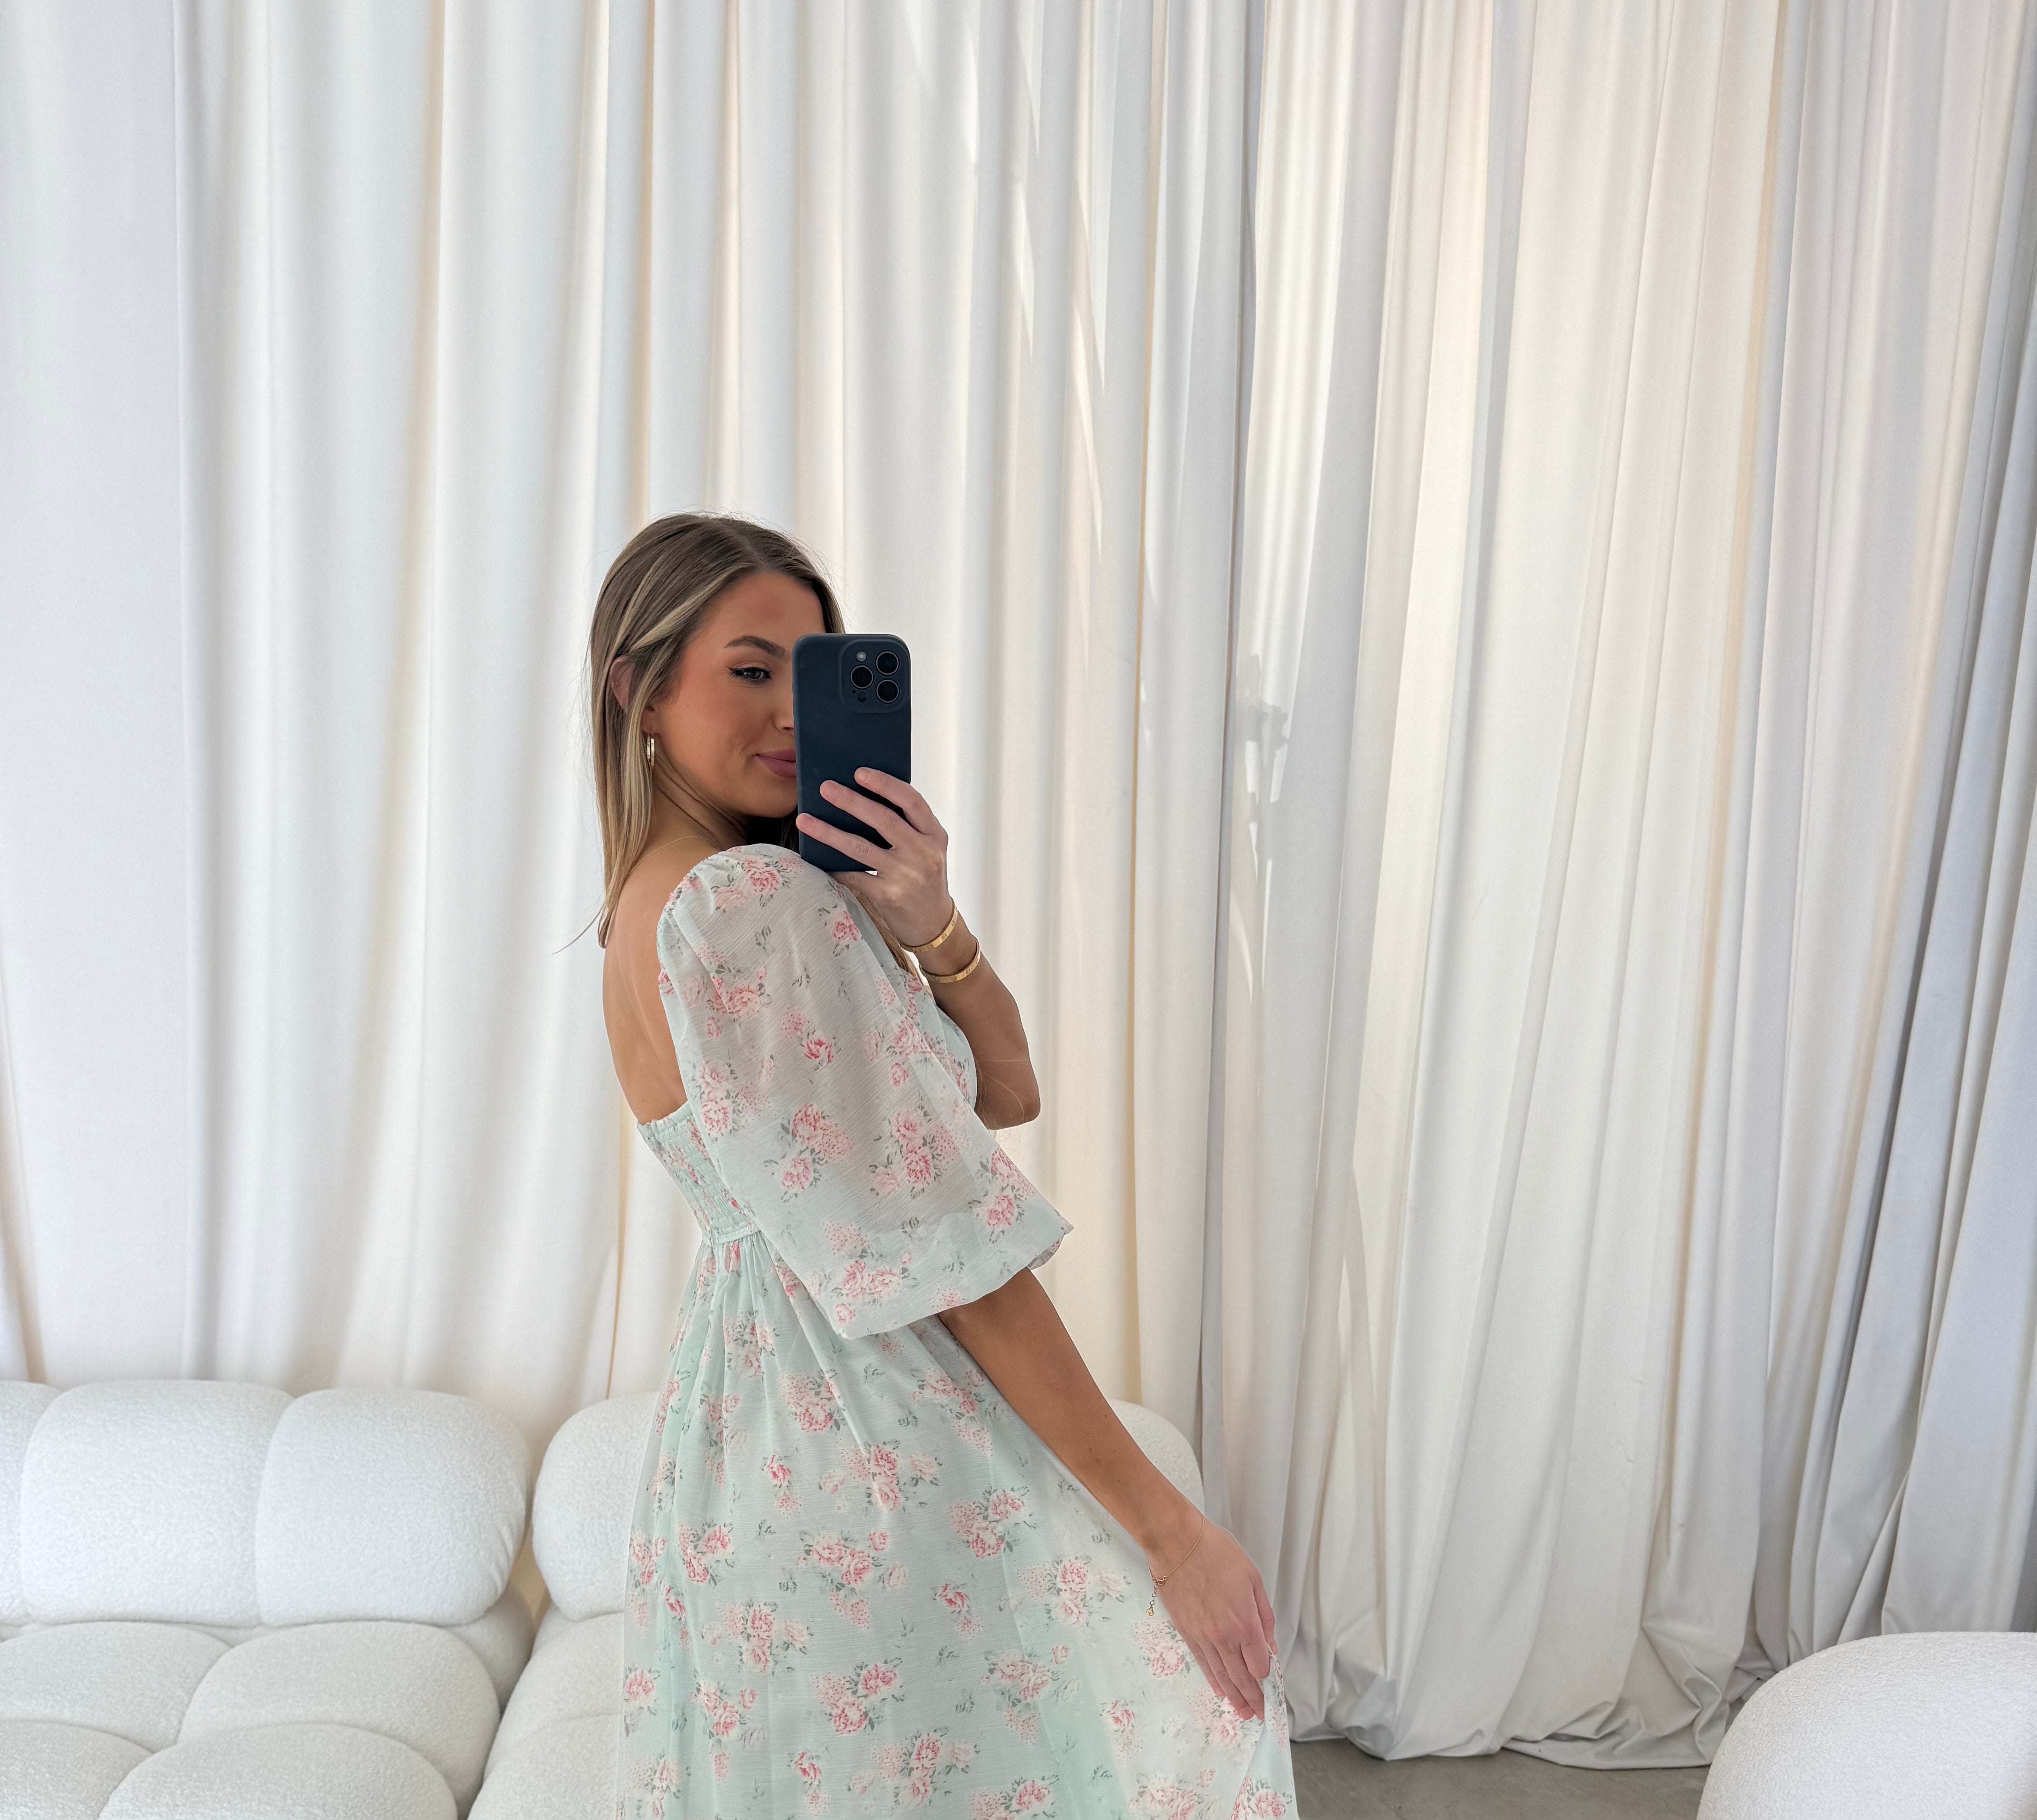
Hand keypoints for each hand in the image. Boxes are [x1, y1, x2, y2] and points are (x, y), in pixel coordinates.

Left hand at [795, 768, 954, 947]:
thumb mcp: (928, 847)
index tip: (860, 772)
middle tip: (826, 788)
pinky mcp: (887, 896)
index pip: (912, 801)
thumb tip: (862, 795)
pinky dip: (832, 864)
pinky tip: (814, 854)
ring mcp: (905, 876)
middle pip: (884, 820)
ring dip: (830, 832)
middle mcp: (923, 853)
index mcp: (934, 834)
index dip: (885, 785)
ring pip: (861, 848)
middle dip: (851, 801)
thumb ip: (907, 824)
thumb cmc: (925, 876)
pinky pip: (853, 875)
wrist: (933, 922)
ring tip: (806, 819)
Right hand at [1146, 1509, 1278, 1722]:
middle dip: (1254, 1699)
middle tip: (1262, 1715)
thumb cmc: (1219, 1554)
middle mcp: (1224, 1637)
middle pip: (1242, 1677)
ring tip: (1244, 1713)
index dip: (1268, 1678)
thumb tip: (1269, 1646)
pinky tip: (1221, 1692)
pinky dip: (1214, 1681)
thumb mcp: (1253, 1578)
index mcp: (1244, 1622)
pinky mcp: (1187, 1634)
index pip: (1260, 1664)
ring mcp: (1203, 1638)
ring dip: (1235, 1697)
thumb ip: (1264, 1616)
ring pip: (1222, 1676)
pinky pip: (1203, 1665)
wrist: (1177, 1544)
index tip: (1273, 1685)